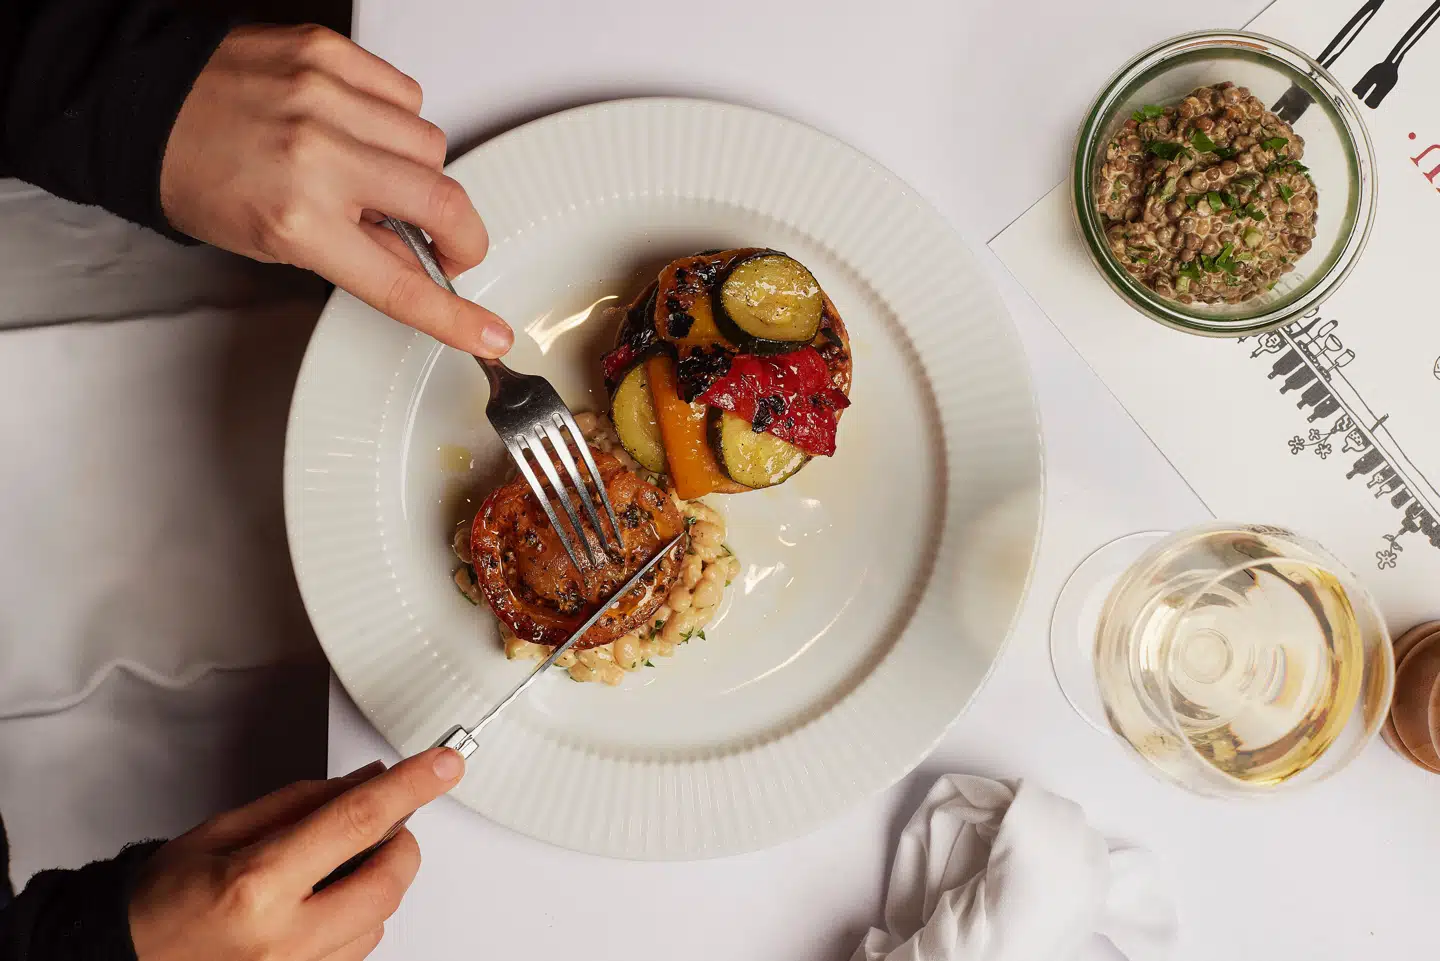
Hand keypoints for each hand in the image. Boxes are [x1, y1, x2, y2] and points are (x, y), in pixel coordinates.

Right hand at [128, 747, 465, 960]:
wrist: (127, 960)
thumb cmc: (162, 903)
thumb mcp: (223, 831)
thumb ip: (304, 804)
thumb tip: (370, 781)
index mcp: (258, 885)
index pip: (357, 821)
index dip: (410, 787)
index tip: (444, 765)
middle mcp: (284, 938)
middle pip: (388, 879)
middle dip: (399, 842)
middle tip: (384, 823)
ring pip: (380, 918)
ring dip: (373, 884)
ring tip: (327, 873)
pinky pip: (359, 949)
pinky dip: (355, 919)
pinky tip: (320, 906)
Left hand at [161, 24, 512, 356]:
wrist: (142, 104)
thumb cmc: (196, 175)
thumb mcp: (275, 242)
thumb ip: (359, 253)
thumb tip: (421, 263)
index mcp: (297, 218)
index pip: (399, 282)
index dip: (454, 316)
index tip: (488, 334)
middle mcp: (317, 154)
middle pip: (442, 200)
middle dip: (459, 234)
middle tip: (446, 246)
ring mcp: (326, 97)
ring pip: (431, 144)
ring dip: (417, 170)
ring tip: (374, 173)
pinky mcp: (329, 54)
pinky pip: (405, 93)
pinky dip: (395, 118)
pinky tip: (362, 128)